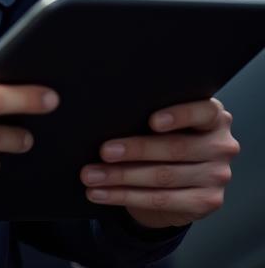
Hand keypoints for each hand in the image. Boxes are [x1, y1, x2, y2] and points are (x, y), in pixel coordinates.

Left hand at [81, 98, 238, 228]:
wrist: (181, 178)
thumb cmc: (164, 135)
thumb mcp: (165, 121)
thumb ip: (149, 113)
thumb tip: (106, 115)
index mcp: (214, 117)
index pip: (203, 112)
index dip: (178, 116)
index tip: (151, 122)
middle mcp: (221, 145)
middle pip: (175, 148)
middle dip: (134, 150)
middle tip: (103, 151)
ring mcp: (218, 176)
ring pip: (163, 177)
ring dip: (121, 177)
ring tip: (91, 175)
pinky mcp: (207, 201)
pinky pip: (161, 200)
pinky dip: (125, 197)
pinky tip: (101, 193)